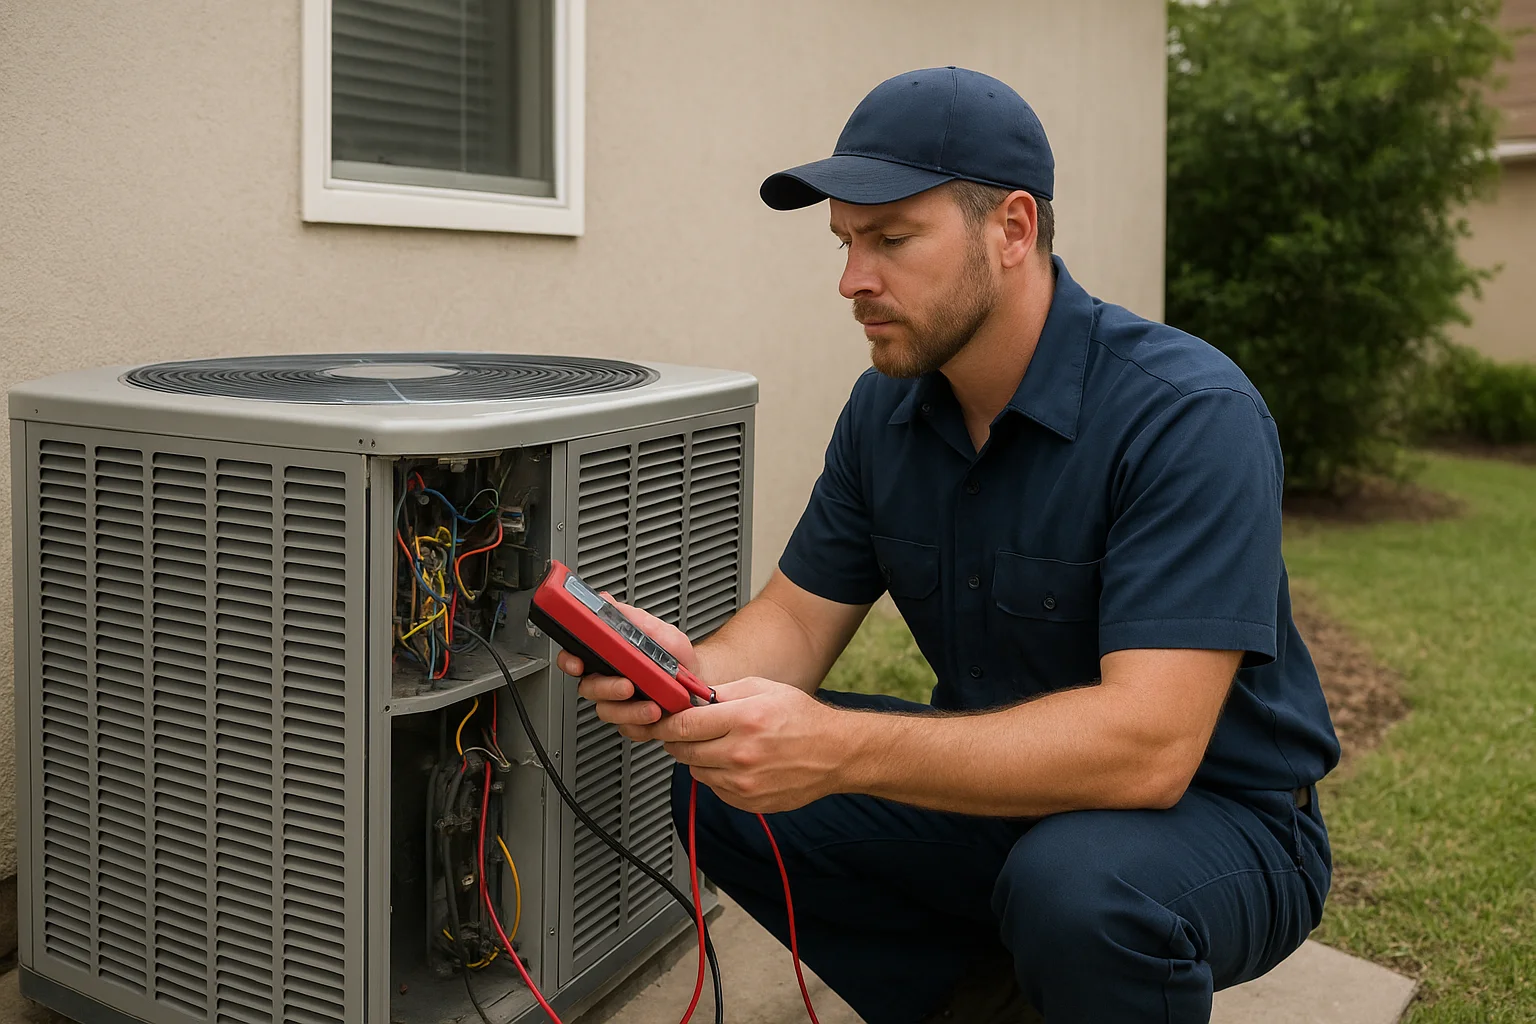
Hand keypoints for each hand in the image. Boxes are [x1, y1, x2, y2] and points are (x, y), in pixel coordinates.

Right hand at [558, 596, 699, 733]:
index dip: (570, 660)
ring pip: (608, 712)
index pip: (576, 657)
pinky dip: (643, 724)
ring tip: (652, 705)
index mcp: (608, 657)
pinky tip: (657, 715)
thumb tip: (606, 601)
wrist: (701, 683)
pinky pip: (628, 729)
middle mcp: (609, 680)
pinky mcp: (634, 723)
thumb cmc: (677, 658)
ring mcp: (620, 704)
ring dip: (630, 710)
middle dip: (607, 688)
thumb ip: (631, 618)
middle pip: (589, 688)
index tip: (577, 662)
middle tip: (627, 684)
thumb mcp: (658, 631)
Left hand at [626, 677, 850, 813]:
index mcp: (745, 720)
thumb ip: (724, 692)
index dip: (665, 722)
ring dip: (697, 758)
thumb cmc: (803, 719)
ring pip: (696, 771)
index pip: (684, 725)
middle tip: (683, 731)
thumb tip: (691, 696)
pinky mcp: (749, 802)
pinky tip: (735, 763)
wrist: (835, 753)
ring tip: (718, 745)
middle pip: (683, 750)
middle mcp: (742, 754)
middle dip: (675, 740)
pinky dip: (716, 776)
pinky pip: (714, 789)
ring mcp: (744, 783)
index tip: (660, 719)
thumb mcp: (764, 689)